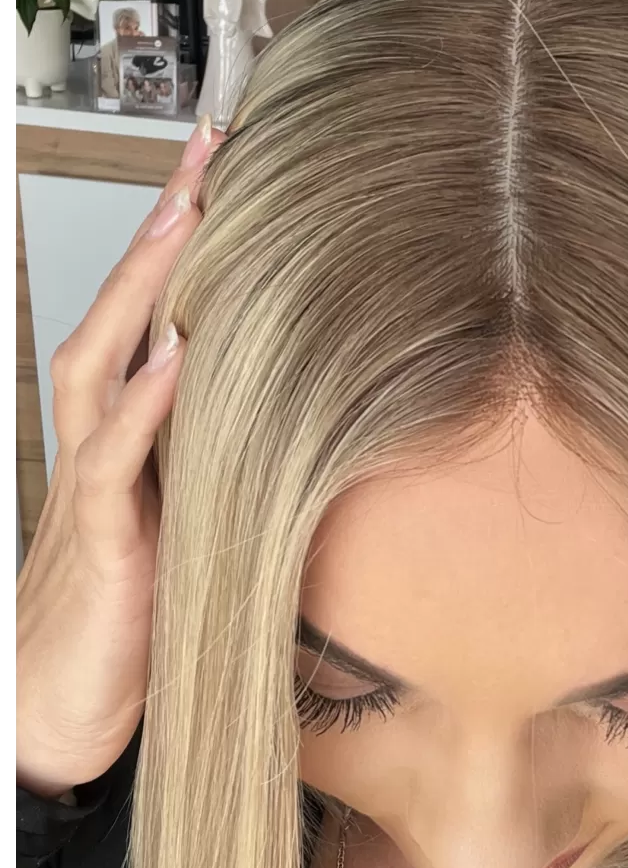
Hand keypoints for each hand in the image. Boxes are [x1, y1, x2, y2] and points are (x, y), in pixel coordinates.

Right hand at [16, 116, 224, 798]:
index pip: (153, 320)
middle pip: (121, 315)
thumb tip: (318, 411)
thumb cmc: (140, 616)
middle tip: (209, 151)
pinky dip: (139, 410)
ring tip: (187, 217)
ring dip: (143, 291)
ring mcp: (92, 488)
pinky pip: (110, 465)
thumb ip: (236, 462)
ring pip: (99, 365)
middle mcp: (103, 443)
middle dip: (163, 231)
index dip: (185, 245)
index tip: (231, 173)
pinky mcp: (99, 546)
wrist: (69, 716)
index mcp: (134, 434)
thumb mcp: (203, 521)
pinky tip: (174, 361)